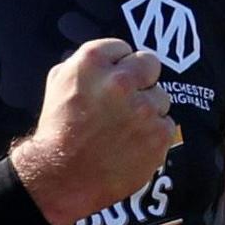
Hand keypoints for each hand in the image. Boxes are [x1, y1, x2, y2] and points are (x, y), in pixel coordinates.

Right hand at [10, 39, 178, 224]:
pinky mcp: (158, 135)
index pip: (123, 48)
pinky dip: (153, 134)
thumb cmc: (57, 129)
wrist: (61, 176)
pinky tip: (132, 144)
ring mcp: (142, 109)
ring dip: (147, 109)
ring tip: (124, 128)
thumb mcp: (58, 81)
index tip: (110, 81)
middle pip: (150, 63)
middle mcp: (120, 81)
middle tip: (127, 99)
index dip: (117, 65)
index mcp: (92, 62)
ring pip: (161, 97)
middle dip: (140, 78)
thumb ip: (84, 62)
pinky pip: (166, 125)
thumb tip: (110, 57)